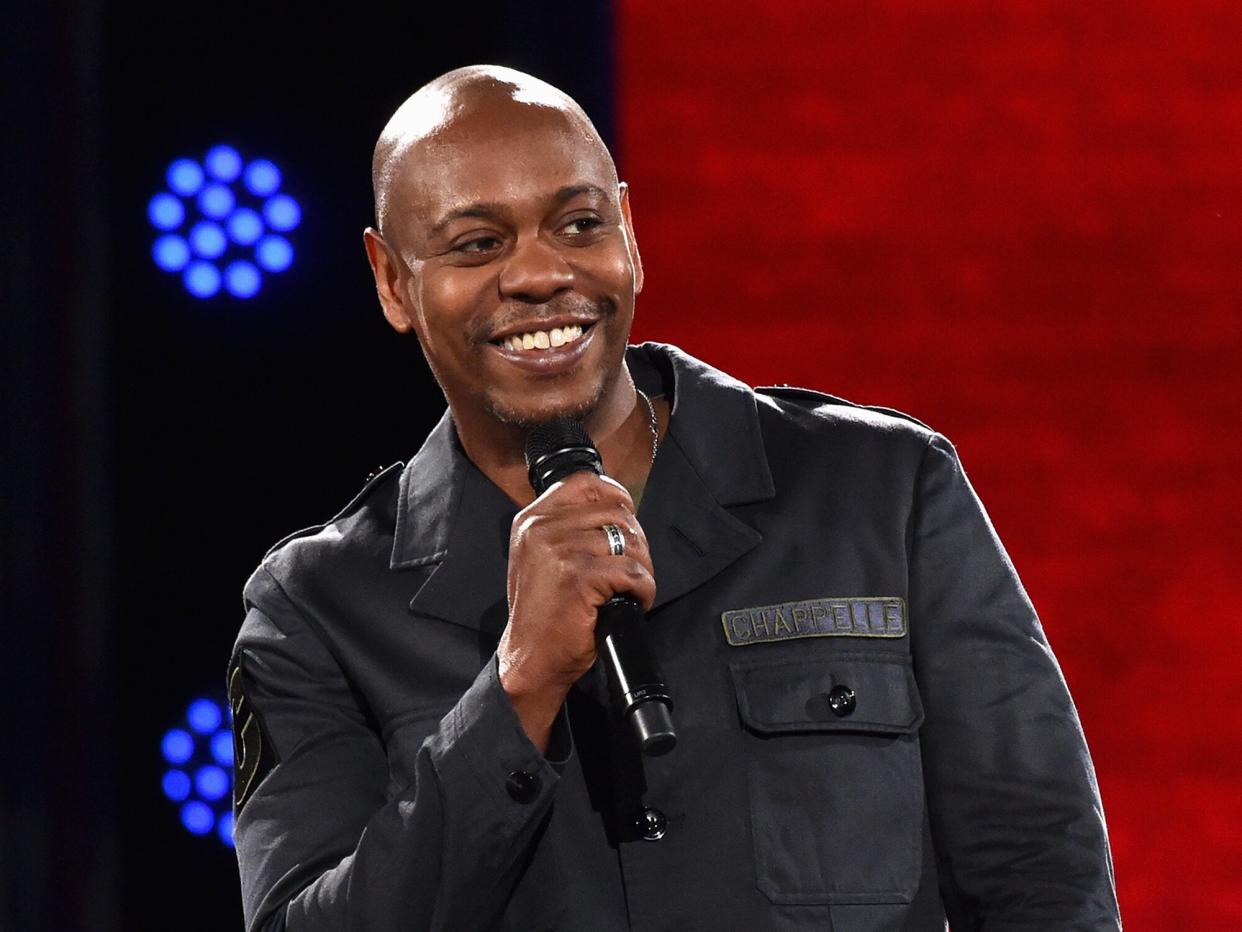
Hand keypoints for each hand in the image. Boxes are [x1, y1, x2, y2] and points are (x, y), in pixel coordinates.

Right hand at [498, 471, 655, 751]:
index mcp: (532, 519)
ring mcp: (558, 550)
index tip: (628, 519)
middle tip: (633, 571)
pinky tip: (633, 601)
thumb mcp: (542, 557)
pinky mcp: (578, 575)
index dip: (616, 496)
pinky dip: (643, 589)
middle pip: (616, 513)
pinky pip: (633, 571)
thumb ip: (568, 528)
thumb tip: (617, 510)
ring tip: (631, 589)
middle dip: (636, 542)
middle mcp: (541, 528)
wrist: (531, 659)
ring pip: (629, 541)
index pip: (585, 483)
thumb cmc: (544, 613)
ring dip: (642, 568)